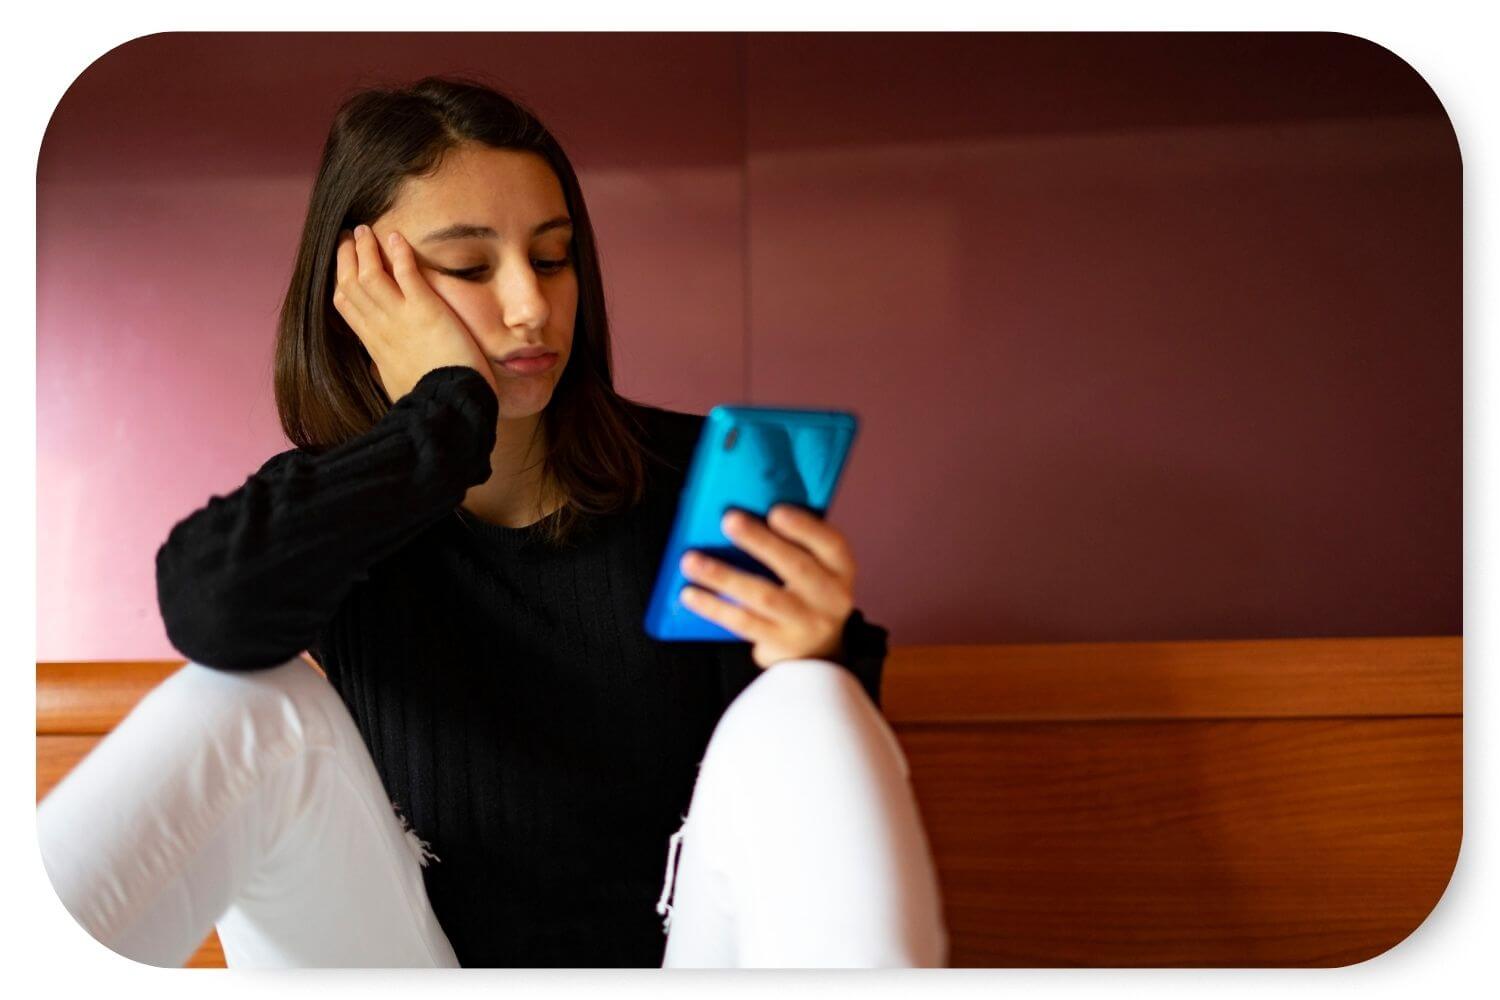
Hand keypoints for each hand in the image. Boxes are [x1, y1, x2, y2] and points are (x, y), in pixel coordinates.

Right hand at [331, 223, 499, 403]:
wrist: (450, 407)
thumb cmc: (430, 400)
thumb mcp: (397, 386)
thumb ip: (385, 370)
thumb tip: (378, 367)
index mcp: (374, 346)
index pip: (346, 306)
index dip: (341, 280)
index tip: (344, 263)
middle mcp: (381, 328)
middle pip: (351, 284)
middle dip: (347, 257)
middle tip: (350, 236)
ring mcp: (400, 318)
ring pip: (371, 275)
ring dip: (367, 249)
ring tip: (366, 229)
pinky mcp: (425, 311)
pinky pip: (406, 274)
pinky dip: (399, 253)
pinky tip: (395, 237)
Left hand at [678, 503, 855, 669]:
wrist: (817, 651)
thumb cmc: (807, 594)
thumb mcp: (816, 568)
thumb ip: (794, 543)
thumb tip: (745, 513)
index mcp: (840, 569)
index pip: (831, 544)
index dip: (805, 527)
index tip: (775, 511)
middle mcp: (830, 597)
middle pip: (796, 567)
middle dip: (760, 542)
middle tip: (729, 520)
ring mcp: (805, 623)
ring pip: (763, 597)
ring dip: (724, 576)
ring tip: (691, 561)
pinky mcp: (778, 643)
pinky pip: (743, 623)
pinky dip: (714, 607)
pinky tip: (691, 594)